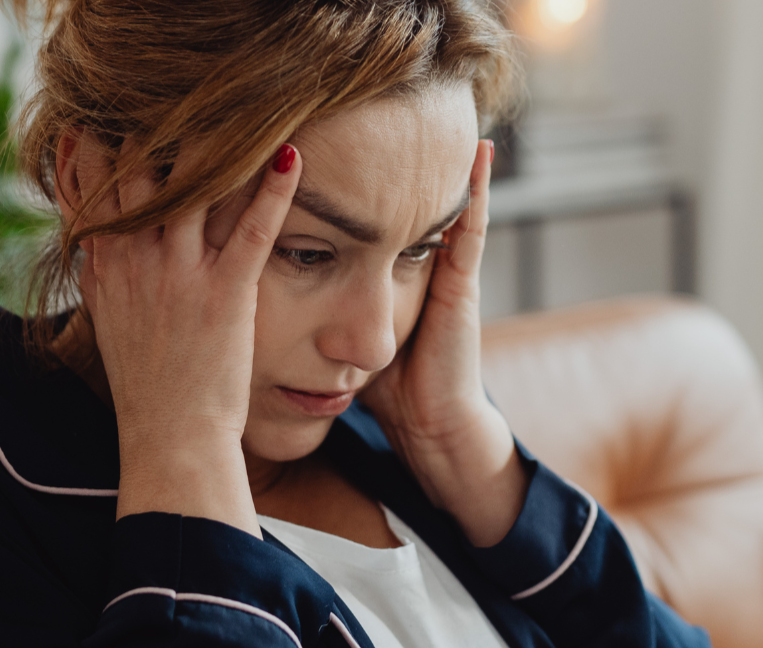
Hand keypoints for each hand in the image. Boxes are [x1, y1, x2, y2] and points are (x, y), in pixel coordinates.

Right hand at [72, 134, 300, 536]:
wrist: (171, 436)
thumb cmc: (150, 383)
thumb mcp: (114, 319)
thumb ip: (111, 269)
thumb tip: (104, 232)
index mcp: (107, 266)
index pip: (96, 184)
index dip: (107, 141)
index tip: (121, 112)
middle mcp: (136, 261)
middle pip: (140, 171)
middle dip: (159, 127)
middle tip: (190, 96)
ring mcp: (181, 275)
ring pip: (193, 188)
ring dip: (219, 142)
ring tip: (246, 104)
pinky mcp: (226, 294)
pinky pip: (251, 229)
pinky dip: (273, 190)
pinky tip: (291, 156)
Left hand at [360, 140, 527, 546]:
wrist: (430, 425)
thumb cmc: (388, 388)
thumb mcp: (346, 339)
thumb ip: (323, 310)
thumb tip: (277, 293)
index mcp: (392, 276)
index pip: (380, 216)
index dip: (367, 180)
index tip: (348, 136)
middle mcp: (422, 267)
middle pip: (413, 201)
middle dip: (410, 159)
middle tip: (401, 106)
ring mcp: (447, 273)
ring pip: (444, 204)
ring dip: (446, 162)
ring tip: (446, 112)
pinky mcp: (464, 286)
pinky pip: (471, 229)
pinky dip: (478, 192)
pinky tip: (482, 156)